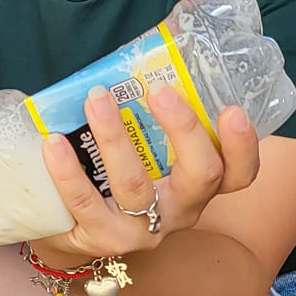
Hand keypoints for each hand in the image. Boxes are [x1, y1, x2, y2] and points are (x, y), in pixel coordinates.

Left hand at [33, 85, 259, 263]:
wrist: (73, 230)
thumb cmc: (115, 178)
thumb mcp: (145, 153)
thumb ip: (150, 117)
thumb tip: (137, 57)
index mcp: (198, 186)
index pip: (238, 173)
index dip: (242, 146)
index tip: (232, 110)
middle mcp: (179, 210)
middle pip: (201, 176)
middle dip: (184, 130)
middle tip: (160, 90)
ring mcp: (141, 230)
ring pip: (136, 185)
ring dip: (116, 138)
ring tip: (96, 99)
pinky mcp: (101, 237)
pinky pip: (84, 202)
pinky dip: (69, 170)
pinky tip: (53, 143)